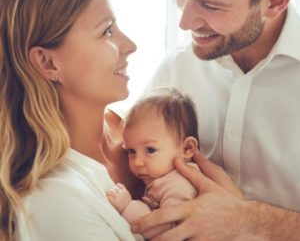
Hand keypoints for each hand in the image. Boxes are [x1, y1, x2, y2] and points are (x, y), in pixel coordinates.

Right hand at [106, 183, 131, 213]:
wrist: (130, 208)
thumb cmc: (120, 210)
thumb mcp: (114, 210)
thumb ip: (110, 205)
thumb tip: (105, 200)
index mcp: (116, 203)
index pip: (108, 197)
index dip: (106, 197)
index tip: (106, 198)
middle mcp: (119, 197)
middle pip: (110, 191)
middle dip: (107, 192)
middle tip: (106, 194)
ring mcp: (122, 193)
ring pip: (114, 188)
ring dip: (111, 190)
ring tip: (111, 192)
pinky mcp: (125, 190)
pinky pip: (120, 185)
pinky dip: (117, 185)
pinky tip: (115, 187)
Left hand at [132, 152, 249, 240]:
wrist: (245, 220)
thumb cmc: (225, 201)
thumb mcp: (208, 184)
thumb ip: (190, 172)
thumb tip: (176, 158)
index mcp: (191, 209)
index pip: (164, 216)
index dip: (147, 221)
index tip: (135, 224)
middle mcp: (193, 226)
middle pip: (165, 237)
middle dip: (149, 238)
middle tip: (138, 236)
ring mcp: (199, 238)